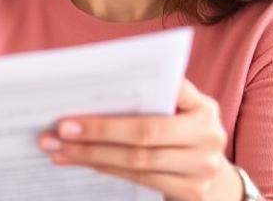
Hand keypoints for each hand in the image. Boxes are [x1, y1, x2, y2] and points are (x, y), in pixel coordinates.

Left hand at [38, 79, 243, 200]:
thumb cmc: (181, 129)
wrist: (213, 174)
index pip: (165, 90)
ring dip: (92, 155)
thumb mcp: (178, 107)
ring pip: (137, 161)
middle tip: (60, 128)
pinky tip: (80, 162)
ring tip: (59, 148)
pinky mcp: (192, 193)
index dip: (138, 83)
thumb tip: (95, 82)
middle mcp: (209, 136)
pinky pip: (139, 179)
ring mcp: (202, 168)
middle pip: (144, 133)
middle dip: (97, 130)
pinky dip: (105, 169)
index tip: (86, 92)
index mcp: (203, 106)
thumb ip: (153, 94)